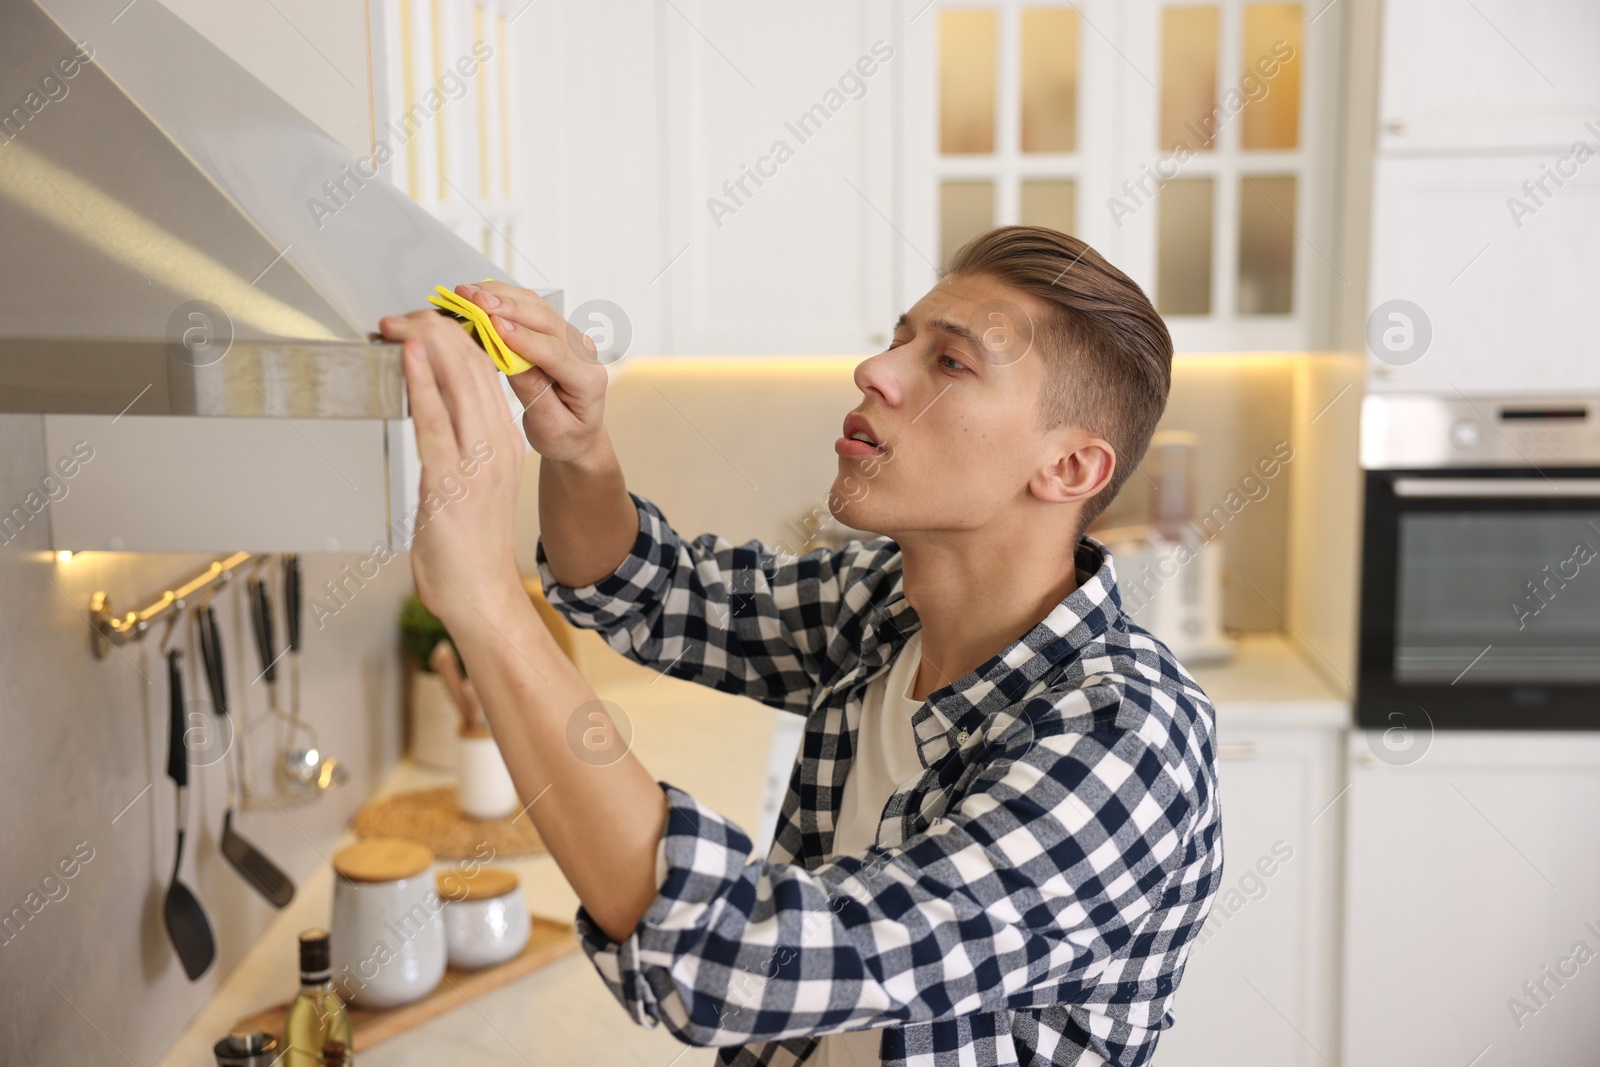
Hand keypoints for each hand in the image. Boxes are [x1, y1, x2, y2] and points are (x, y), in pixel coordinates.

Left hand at [378, 309, 526, 628]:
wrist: (482, 597)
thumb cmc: (469, 548)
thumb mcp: (471, 482)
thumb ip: (456, 444)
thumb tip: (426, 410)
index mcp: (505, 441)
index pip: (486, 370)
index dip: (456, 334)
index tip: (427, 318)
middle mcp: (498, 444)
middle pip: (475, 365)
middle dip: (439, 327)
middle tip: (405, 311)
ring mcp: (477, 462)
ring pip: (459, 382)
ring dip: (426, 342)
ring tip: (402, 318)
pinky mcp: (450, 482)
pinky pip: (435, 420)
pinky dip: (421, 382)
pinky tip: (408, 353)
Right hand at [453, 282, 610, 463]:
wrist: (577, 435)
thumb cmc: (565, 435)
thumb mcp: (548, 426)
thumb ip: (532, 391)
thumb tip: (507, 357)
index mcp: (588, 380)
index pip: (555, 353)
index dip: (524, 338)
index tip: (495, 325)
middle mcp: (583, 352)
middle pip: (546, 320)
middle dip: (507, 306)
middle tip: (473, 298)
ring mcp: (570, 337)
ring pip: (537, 306)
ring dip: (502, 296)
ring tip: (469, 293)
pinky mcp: (554, 330)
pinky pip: (530, 307)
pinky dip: (504, 298)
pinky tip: (481, 294)